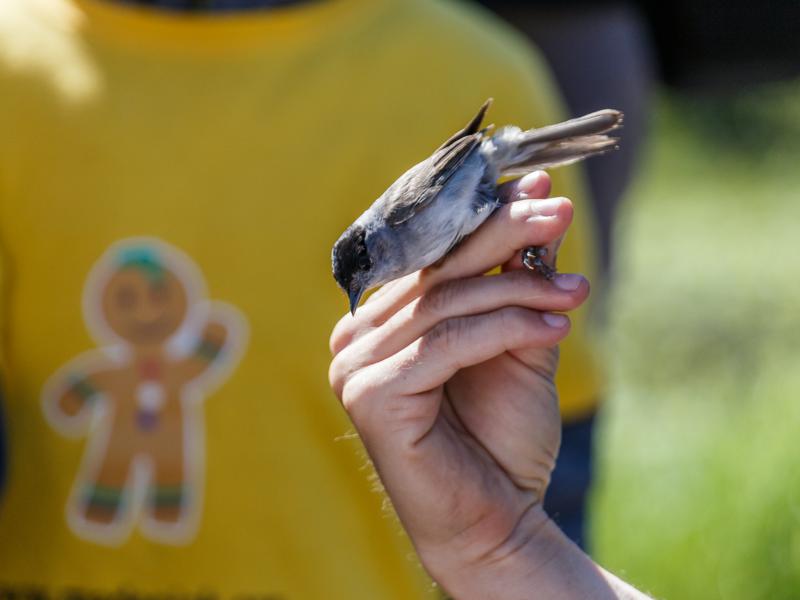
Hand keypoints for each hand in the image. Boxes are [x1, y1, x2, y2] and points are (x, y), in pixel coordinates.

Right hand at [329, 171, 588, 594]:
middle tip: (560, 212)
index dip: (487, 221)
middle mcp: (355, 338)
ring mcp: (354, 366)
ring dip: (517, 290)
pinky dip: (503, 330)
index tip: (544, 193)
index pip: (434, 257)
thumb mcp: (516, 341)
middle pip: (436, 273)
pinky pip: (445, 345)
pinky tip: (554, 329)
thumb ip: (516, 277)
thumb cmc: (500, 437)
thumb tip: (539, 198)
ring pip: (444, 305)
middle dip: (503, 236)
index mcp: (380, 322)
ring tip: (575, 293)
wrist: (495, 521)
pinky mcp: (369, 395)